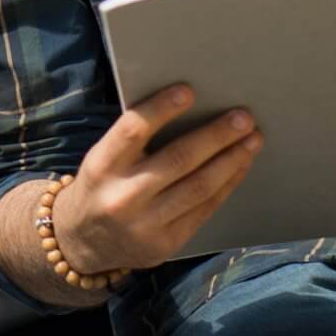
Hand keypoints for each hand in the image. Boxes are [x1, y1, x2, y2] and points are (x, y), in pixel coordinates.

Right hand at [53, 85, 262, 273]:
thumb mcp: (104, 158)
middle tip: (243, 117)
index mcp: (102, 166)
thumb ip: (136, 138)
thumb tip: (191, 107)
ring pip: (199, 187)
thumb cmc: (103, 185)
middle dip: (216, 136)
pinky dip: (226, 184)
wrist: (82, 243)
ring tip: (253, 139)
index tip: (189, 90)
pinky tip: (239, 166)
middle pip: (178, 160)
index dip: (161, 109)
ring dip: (231, 160)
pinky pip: (204, 209)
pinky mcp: (165, 244)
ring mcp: (145, 225)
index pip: (133, 130)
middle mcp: (122, 197)